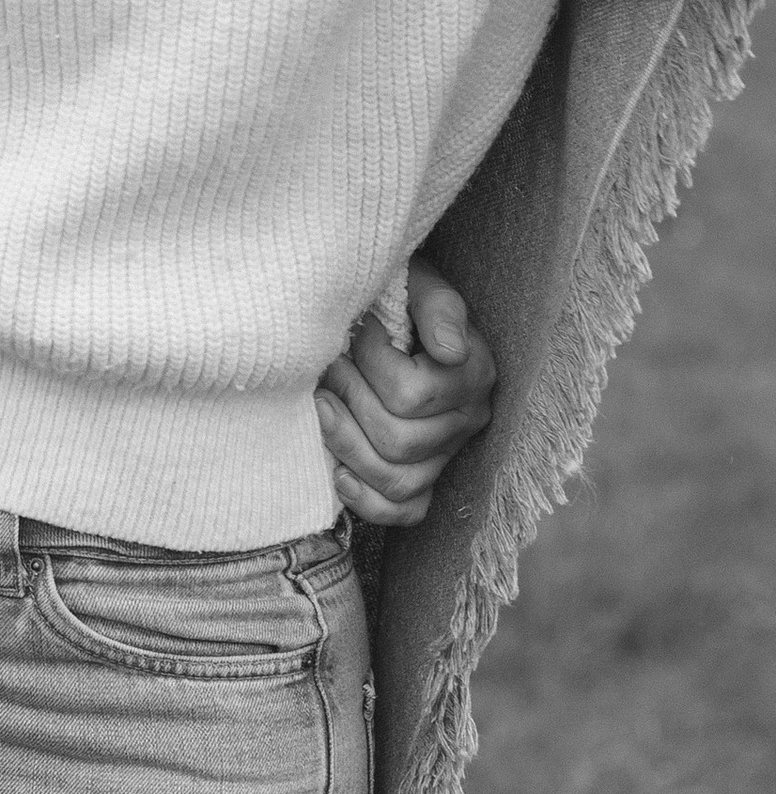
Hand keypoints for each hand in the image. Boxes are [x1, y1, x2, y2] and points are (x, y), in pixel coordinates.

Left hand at [316, 260, 495, 529]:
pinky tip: (336, 471)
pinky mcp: (423, 480)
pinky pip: (404, 512)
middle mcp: (467, 421)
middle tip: (329, 366)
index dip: (370, 362)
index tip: (358, 330)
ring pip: (396, 480)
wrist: (383, 312)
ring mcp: (445, 455)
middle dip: (349, 398)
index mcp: (473, 373)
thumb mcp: (417, 282)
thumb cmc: (395, 295)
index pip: (409, 395)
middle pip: (397, 441)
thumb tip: (450, 350)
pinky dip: (366, 499)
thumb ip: (436, 306)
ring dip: (345, 443)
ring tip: (321, 404)